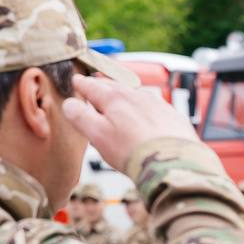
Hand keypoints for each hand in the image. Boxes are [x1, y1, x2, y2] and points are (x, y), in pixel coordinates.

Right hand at [62, 74, 197, 172]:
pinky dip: (145, 108)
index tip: (76, 80)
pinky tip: (146, 116)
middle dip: (102, 86)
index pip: (92, 86)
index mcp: (114, 98)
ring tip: (119, 100)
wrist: (173, 163)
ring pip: (135, 95)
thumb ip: (81, 117)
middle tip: (95, 86)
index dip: (82, 84)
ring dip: (125, 96)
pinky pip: (154, 107)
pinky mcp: (173, 116)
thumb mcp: (98, 135)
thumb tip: (70, 103)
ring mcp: (157, 104)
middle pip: (114, 86)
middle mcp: (136, 95)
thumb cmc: (132, 151)